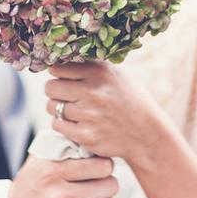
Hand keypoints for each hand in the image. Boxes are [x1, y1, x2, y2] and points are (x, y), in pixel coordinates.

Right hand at [8, 154, 117, 197]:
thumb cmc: (29, 189)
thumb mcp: (38, 162)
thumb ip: (60, 146)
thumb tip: (84, 135)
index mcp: (51, 171)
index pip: (98, 164)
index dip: (105, 164)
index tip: (104, 165)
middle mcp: (57, 196)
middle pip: (108, 185)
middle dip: (109, 182)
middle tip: (105, 181)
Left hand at [45, 61, 164, 161]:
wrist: (146, 133)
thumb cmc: (129, 100)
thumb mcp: (115, 75)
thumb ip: (90, 67)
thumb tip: (59, 62)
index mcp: (99, 72)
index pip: (58, 68)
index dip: (56, 73)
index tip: (61, 78)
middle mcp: (93, 91)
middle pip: (50, 87)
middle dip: (54, 91)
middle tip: (63, 95)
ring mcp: (88, 114)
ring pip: (52, 107)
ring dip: (58, 109)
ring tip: (72, 109)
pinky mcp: (86, 136)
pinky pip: (57, 125)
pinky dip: (62, 124)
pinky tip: (75, 122)